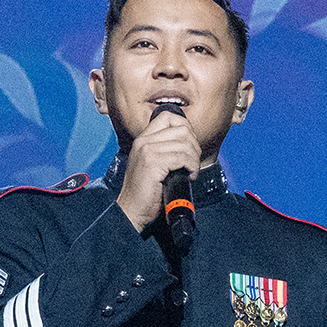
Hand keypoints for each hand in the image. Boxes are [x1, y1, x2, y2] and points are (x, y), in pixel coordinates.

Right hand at [113, 107, 203, 232]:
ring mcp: (147, 151)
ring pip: (185, 144)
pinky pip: (183, 157)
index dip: (186, 128)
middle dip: (194, 146)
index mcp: (143, 139)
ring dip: (194, 159)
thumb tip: (189, 143)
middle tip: (192, 162)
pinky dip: (191, 167)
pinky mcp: (152, 163)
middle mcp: (144, 141)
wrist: (132, 210)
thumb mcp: (153, 164)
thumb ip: (165, 150)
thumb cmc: (146, 192)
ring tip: (190, 171)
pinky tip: (188, 176)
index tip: (189, 147)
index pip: (169, 117)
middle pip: (182, 129)